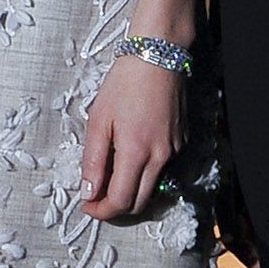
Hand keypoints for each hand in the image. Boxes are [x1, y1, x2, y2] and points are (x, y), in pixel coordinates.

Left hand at [80, 55, 186, 221]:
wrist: (157, 56)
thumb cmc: (124, 83)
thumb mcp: (98, 119)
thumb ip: (93, 160)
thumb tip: (88, 192)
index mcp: (136, 152)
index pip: (121, 202)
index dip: (101, 211)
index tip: (86, 205)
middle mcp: (160, 157)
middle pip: (139, 204)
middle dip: (115, 207)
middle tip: (95, 196)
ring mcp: (174, 151)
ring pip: (151, 187)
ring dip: (130, 190)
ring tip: (110, 172)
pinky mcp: (181, 143)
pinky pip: (161, 169)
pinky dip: (143, 172)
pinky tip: (129, 153)